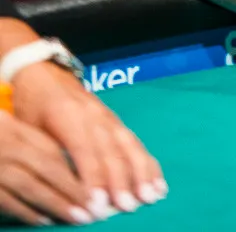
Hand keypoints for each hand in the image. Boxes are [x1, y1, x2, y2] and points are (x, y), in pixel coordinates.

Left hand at [12, 61, 166, 216]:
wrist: (46, 75)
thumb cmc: (33, 107)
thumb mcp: (31, 130)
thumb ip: (49, 157)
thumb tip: (65, 193)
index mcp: (68, 115)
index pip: (84, 150)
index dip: (93, 179)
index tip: (99, 205)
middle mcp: (93, 114)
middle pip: (110, 150)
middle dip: (121, 180)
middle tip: (129, 207)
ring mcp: (108, 116)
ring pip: (128, 145)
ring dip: (141, 172)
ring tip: (151, 196)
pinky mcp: (116, 121)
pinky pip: (134, 142)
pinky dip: (147, 163)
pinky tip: (157, 181)